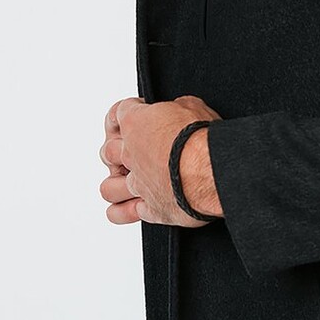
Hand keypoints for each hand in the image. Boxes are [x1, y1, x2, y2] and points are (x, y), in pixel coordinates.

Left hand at [99, 94, 222, 226]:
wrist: (211, 170)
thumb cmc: (202, 138)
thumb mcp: (193, 107)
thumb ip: (179, 108)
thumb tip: (182, 109)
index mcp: (136, 123)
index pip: (121, 112)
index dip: (133, 109)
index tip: (144, 111)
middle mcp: (130, 155)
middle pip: (108, 152)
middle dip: (119, 150)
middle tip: (136, 149)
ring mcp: (138, 184)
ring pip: (108, 188)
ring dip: (115, 185)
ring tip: (127, 182)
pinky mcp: (151, 208)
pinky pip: (122, 213)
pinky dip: (123, 211)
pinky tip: (132, 206)